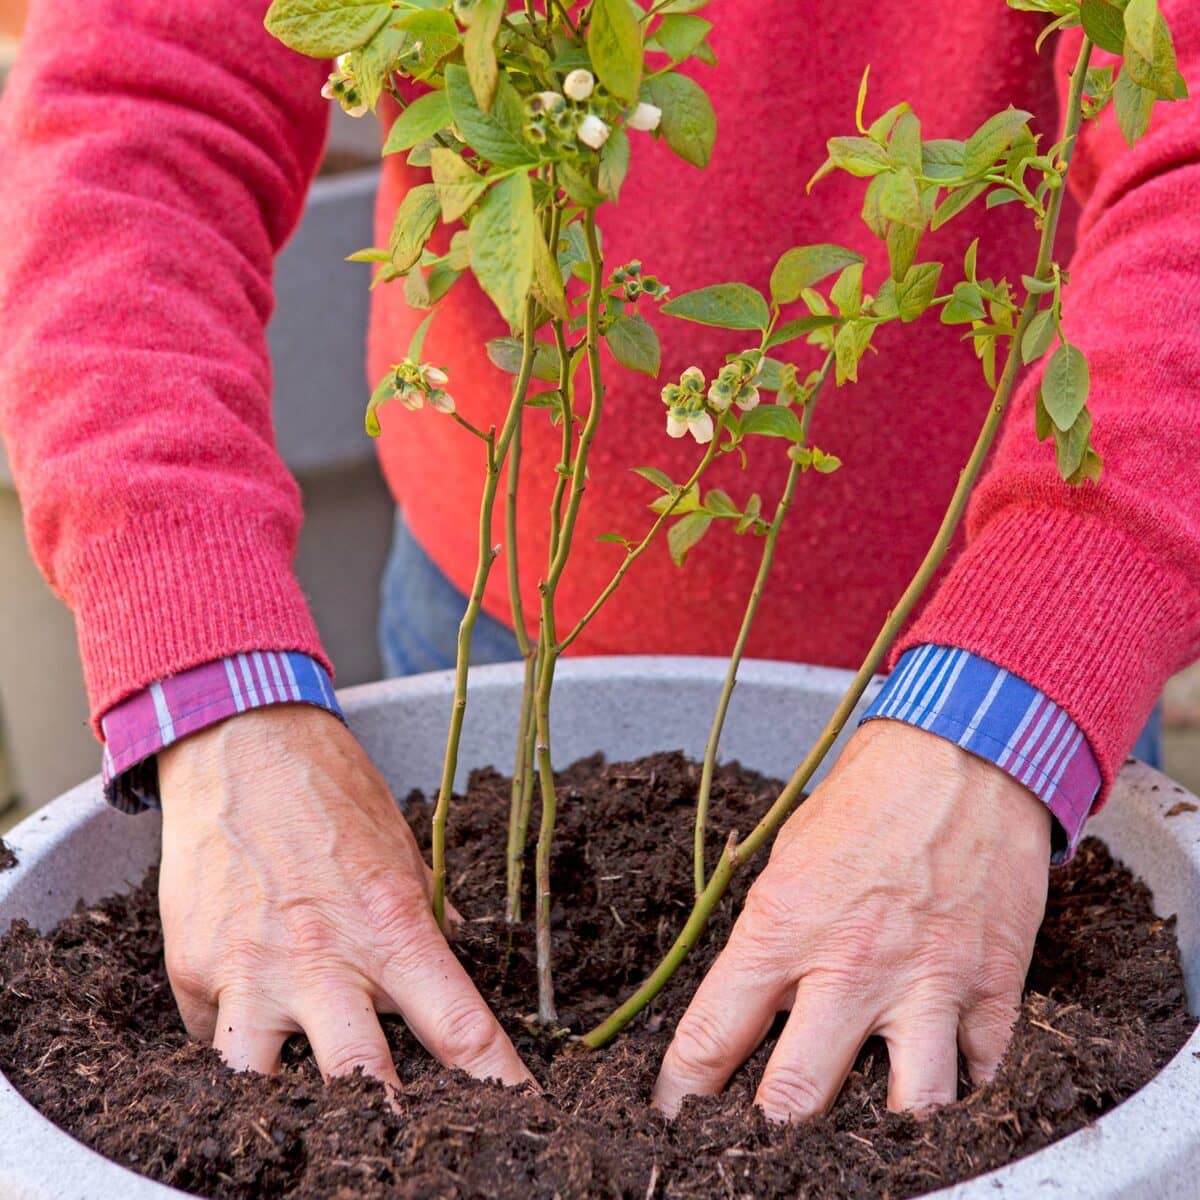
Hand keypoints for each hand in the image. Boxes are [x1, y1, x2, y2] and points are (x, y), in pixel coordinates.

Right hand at [157, 704, 531, 1092]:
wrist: (243, 744)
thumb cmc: (333, 795)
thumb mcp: (404, 852)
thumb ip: (426, 920)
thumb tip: (457, 964)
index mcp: (392, 927)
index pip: (459, 1028)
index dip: (497, 1085)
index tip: (520, 1119)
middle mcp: (322, 959)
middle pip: (360, 1083)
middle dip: (388, 1129)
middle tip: (408, 1148)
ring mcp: (248, 970)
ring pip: (259, 1088)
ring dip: (287, 1111)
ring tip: (308, 1126)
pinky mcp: (192, 969)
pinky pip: (211, 1042)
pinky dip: (234, 1053)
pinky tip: (250, 1044)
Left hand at [653, 719, 1050, 1120]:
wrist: (961, 755)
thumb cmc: (864, 801)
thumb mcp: (786, 859)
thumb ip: (768, 940)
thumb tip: (748, 1011)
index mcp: (783, 927)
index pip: (711, 1038)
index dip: (680, 1095)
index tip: (670, 1120)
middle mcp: (851, 966)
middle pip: (796, 1098)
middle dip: (764, 1142)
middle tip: (754, 1153)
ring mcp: (928, 983)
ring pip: (906, 1113)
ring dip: (880, 1138)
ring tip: (860, 1142)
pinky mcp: (993, 987)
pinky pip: (980, 1075)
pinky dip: (961, 1092)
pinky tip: (940, 1090)